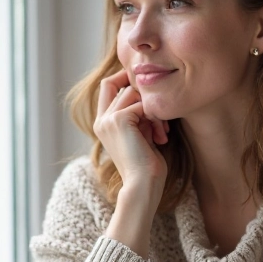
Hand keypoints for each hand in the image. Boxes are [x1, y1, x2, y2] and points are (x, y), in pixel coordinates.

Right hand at [93, 70, 169, 208]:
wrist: (143, 184)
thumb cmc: (147, 164)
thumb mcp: (141, 133)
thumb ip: (138, 113)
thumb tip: (148, 91)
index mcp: (102, 124)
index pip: (108, 85)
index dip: (124, 77)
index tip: (148, 88)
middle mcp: (101, 120)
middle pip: (120, 85)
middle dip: (144, 97)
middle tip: (159, 122)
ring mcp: (108, 119)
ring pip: (133, 93)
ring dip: (152, 111)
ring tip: (161, 132)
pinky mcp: (119, 120)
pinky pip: (143, 105)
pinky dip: (156, 119)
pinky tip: (160, 137)